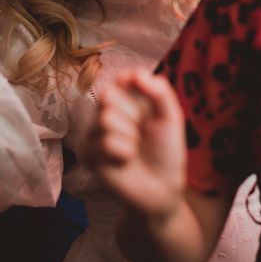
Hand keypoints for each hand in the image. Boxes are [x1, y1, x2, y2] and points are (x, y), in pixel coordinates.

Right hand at [85, 68, 186, 217]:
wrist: (163, 188)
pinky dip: (123, 152)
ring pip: (106, 119)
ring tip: (135, 150)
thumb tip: (136, 73)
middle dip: (134, 115)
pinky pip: (105, 142)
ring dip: (130, 137)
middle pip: (108, 95)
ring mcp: (94, 133)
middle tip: (142, 133)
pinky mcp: (89, 154)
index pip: (120, 78)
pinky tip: (126, 161)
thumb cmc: (166, 152)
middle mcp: (106, 112)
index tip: (149, 106)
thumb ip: (160, 91)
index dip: (133, 87)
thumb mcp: (171, 117)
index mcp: (125, 100)